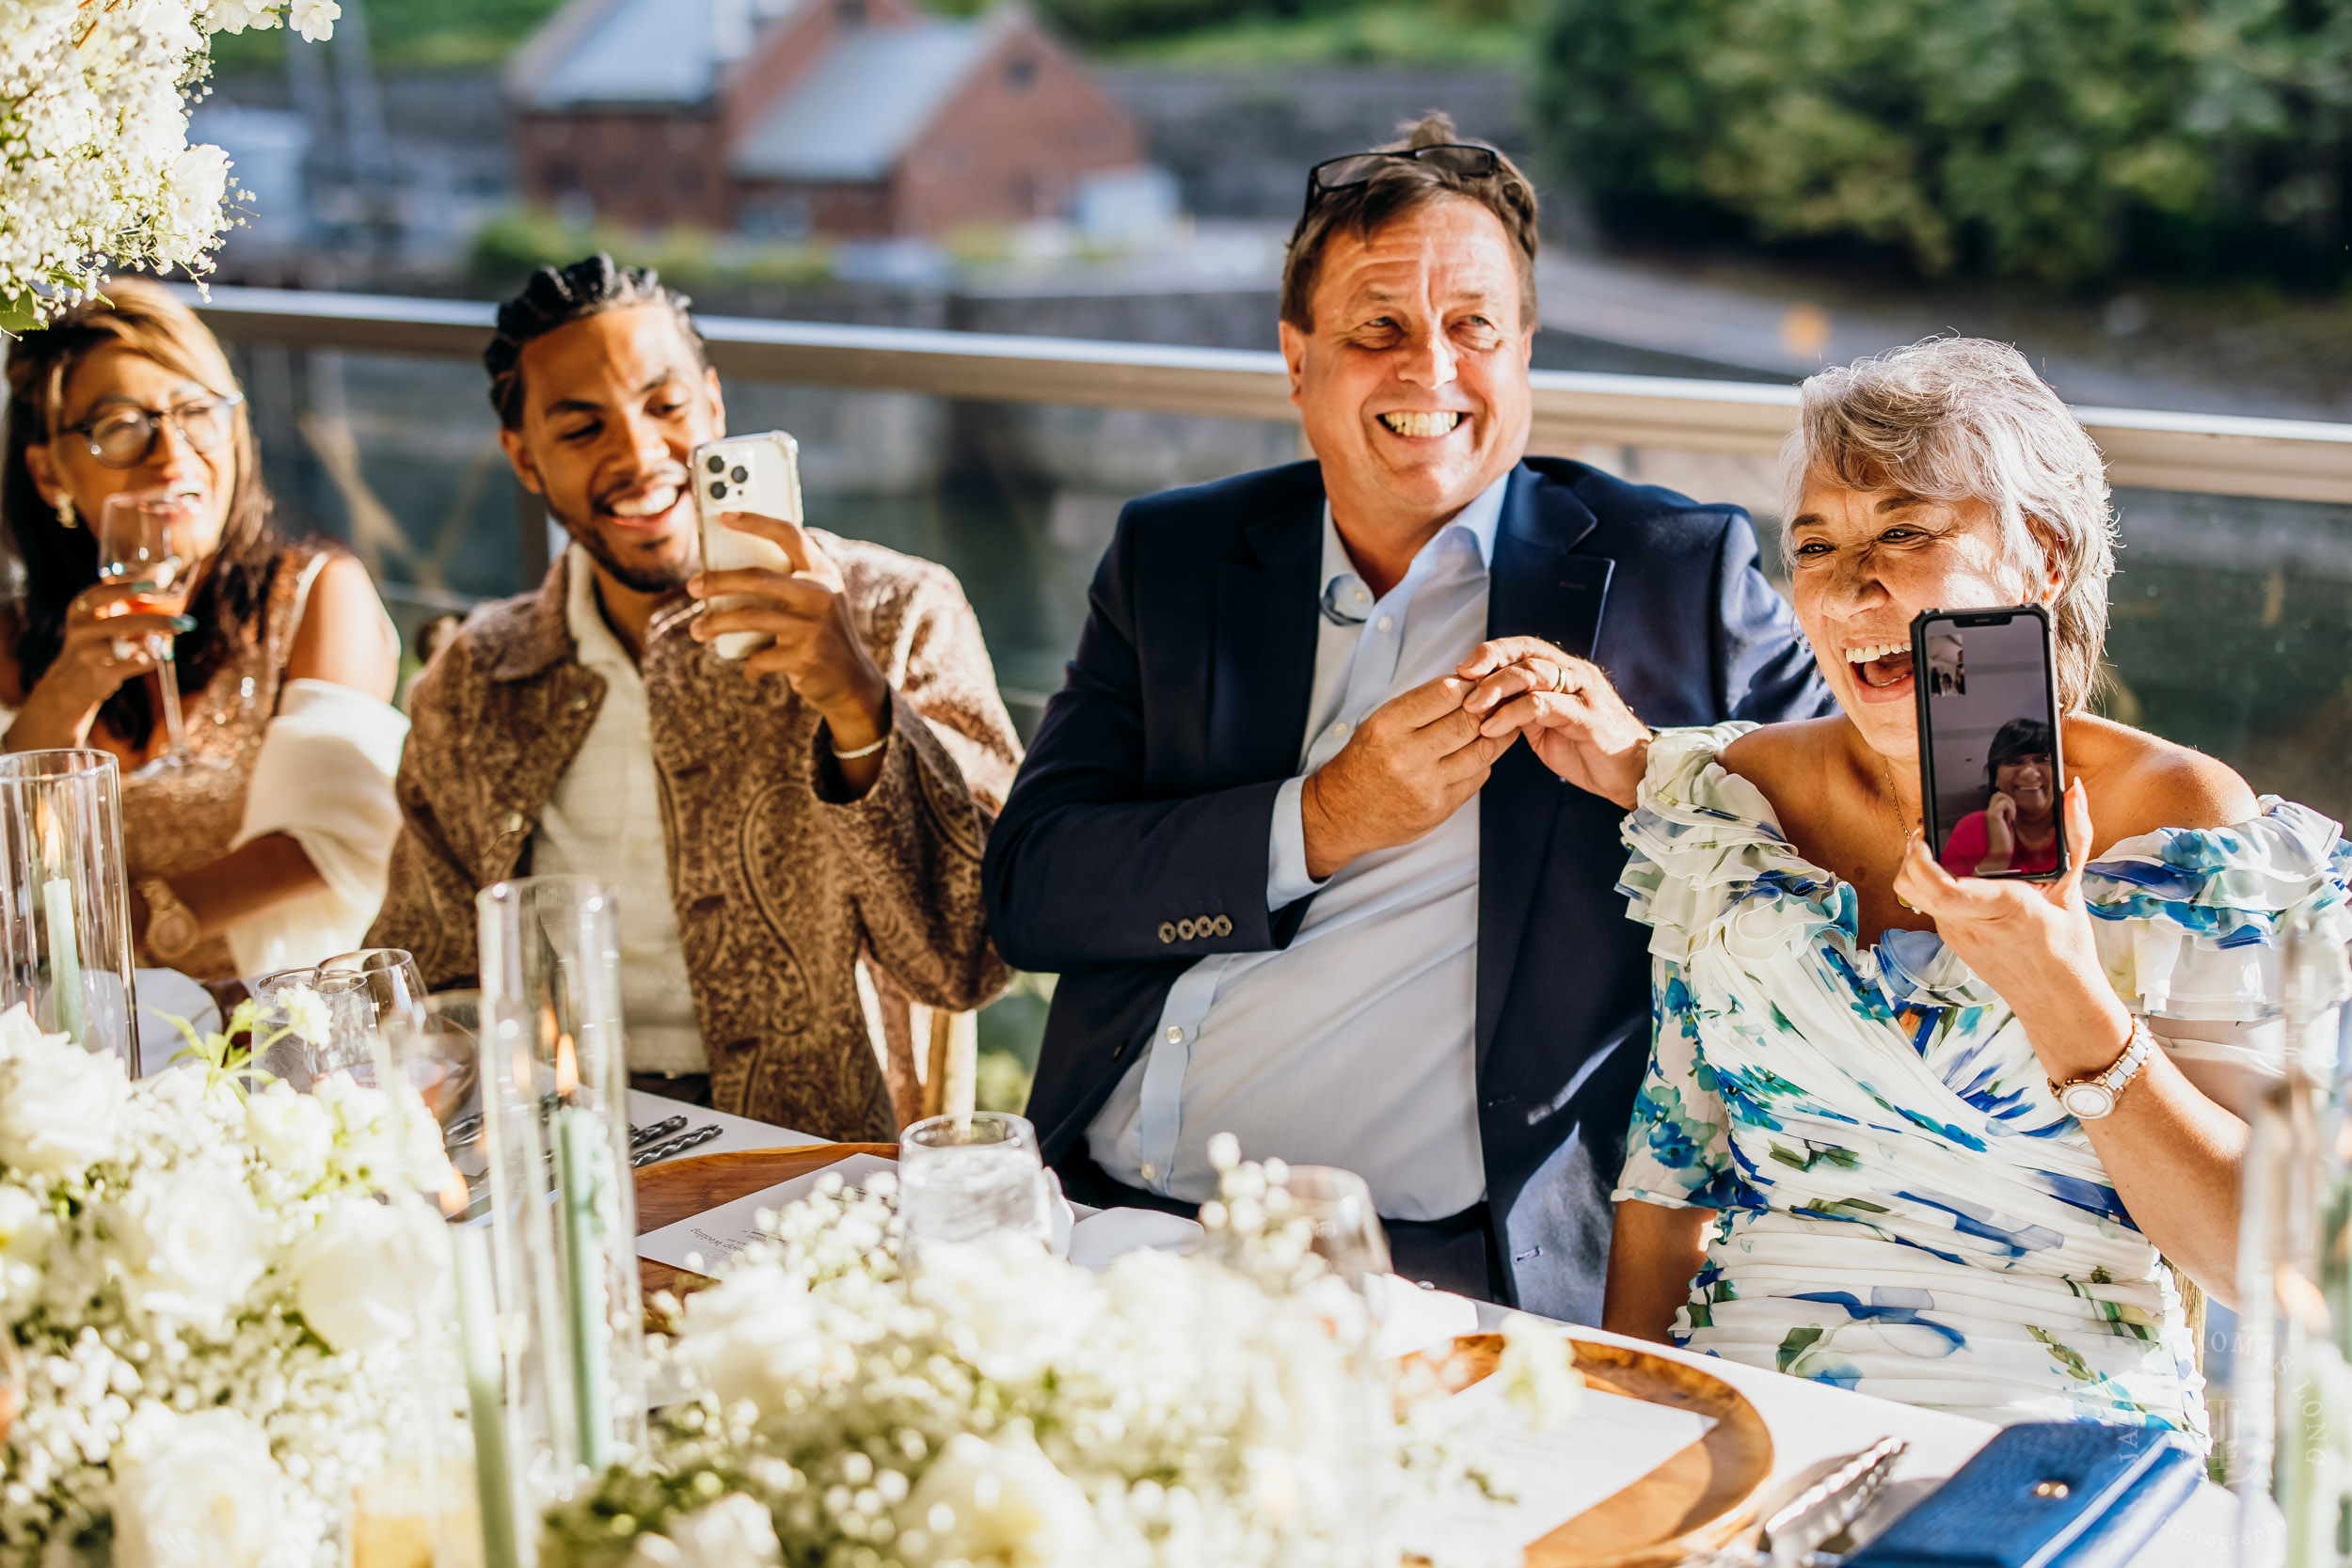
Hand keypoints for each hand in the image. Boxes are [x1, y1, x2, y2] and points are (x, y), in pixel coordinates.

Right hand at [8, 583, 182, 749]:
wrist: (72, 680)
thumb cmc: (99, 638)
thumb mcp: (105, 614)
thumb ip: (133, 596)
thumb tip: (173, 567)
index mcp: (81, 607)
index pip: (105, 592)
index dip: (132, 585)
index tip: (161, 579)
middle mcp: (81, 627)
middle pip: (124, 622)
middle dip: (158, 621)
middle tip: (188, 622)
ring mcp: (87, 651)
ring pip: (129, 646)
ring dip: (155, 642)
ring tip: (174, 636)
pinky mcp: (98, 673)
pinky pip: (133, 664)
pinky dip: (148, 659)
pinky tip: (153, 657)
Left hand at [687, 513, 890, 753]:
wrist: (852, 680)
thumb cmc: (822, 633)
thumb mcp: (816, 600)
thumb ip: (788, 581)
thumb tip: (725, 569)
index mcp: (823, 572)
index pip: (788, 534)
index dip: (755, 522)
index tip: (724, 517)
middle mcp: (821, 594)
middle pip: (758, 578)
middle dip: (719, 581)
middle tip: (692, 585)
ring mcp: (814, 626)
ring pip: (751, 617)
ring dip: (717, 624)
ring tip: (698, 630)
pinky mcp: (806, 656)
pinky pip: (760, 656)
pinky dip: (749, 664)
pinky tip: (748, 668)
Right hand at [1300, 675, 1515, 879]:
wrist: (1343, 813)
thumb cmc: (1366, 760)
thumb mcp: (1381, 722)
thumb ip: (1422, 704)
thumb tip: (1471, 684)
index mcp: (1388, 726)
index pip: (1446, 693)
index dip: (1470, 685)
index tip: (1476, 684)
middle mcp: (1406, 755)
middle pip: (1469, 721)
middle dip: (1487, 709)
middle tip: (1494, 703)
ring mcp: (1425, 785)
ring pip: (1483, 750)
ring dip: (1495, 734)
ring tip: (1495, 725)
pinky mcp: (1439, 808)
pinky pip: (1478, 776)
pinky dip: (1483, 761)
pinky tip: (1476, 753)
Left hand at [1457, 637, 1650, 807]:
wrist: (1630, 775)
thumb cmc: (1588, 749)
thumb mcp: (1545, 725)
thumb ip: (1522, 708)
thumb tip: (1483, 702)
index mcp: (1565, 671)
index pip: (1524, 646)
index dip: (1492, 652)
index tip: (1463, 668)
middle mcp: (1575, 673)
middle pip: (1526, 653)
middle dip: (1489, 664)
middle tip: (1461, 682)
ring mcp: (1583, 692)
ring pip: (1533, 674)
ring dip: (1496, 689)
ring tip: (1472, 708)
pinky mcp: (1587, 716)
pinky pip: (1543, 705)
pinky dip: (1512, 714)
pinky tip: (1492, 728)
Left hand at [1893, 779, 2129, 1081]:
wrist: (2059, 1001)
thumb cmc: (2069, 949)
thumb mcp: (2074, 890)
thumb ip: (2075, 836)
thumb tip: (2075, 792)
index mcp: (2001, 907)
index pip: (1940, 887)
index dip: (1920, 858)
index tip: (1924, 834)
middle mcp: (1969, 924)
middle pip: (1912, 886)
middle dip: (1911, 854)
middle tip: (1930, 831)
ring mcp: (1956, 935)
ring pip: (1917, 895)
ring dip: (1920, 869)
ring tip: (1942, 846)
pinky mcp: (1954, 941)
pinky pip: (1932, 907)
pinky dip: (1935, 885)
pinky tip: (1959, 872)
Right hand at [1985, 790, 2017, 849]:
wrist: (2000, 852)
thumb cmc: (2005, 841)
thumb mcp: (2008, 825)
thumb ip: (2007, 815)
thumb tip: (2012, 806)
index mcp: (1992, 814)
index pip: (1998, 798)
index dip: (2008, 802)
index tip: (2012, 816)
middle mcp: (1989, 812)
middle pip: (1998, 794)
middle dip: (2009, 800)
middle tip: (2013, 814)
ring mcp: (1990, 813)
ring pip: (2001, 796)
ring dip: (2011, 804)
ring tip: (2012, 818)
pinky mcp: (1993, 815)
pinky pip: (2004, 803)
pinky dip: (2011, 810)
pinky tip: (2011, 820)